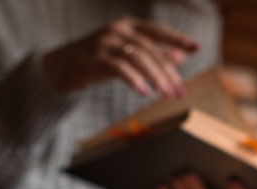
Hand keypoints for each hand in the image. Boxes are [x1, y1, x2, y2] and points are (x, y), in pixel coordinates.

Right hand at [42, 16, 198, 97]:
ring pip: (138, 58)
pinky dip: (134, 80)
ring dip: (156, 78)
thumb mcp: (127, 54)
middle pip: (150, 49)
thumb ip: (152, 54)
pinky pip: (119, 68)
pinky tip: (144, 92)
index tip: (196, 48)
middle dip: (168, 71)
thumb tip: (180, 57)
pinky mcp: (95, 59)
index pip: (157, 30)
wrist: (60, 66)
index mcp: (128, 26)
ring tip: (167, 94)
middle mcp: (118, 30)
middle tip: (180, 90)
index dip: (177, 39)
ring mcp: (105, 43)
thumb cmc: (97, 59)